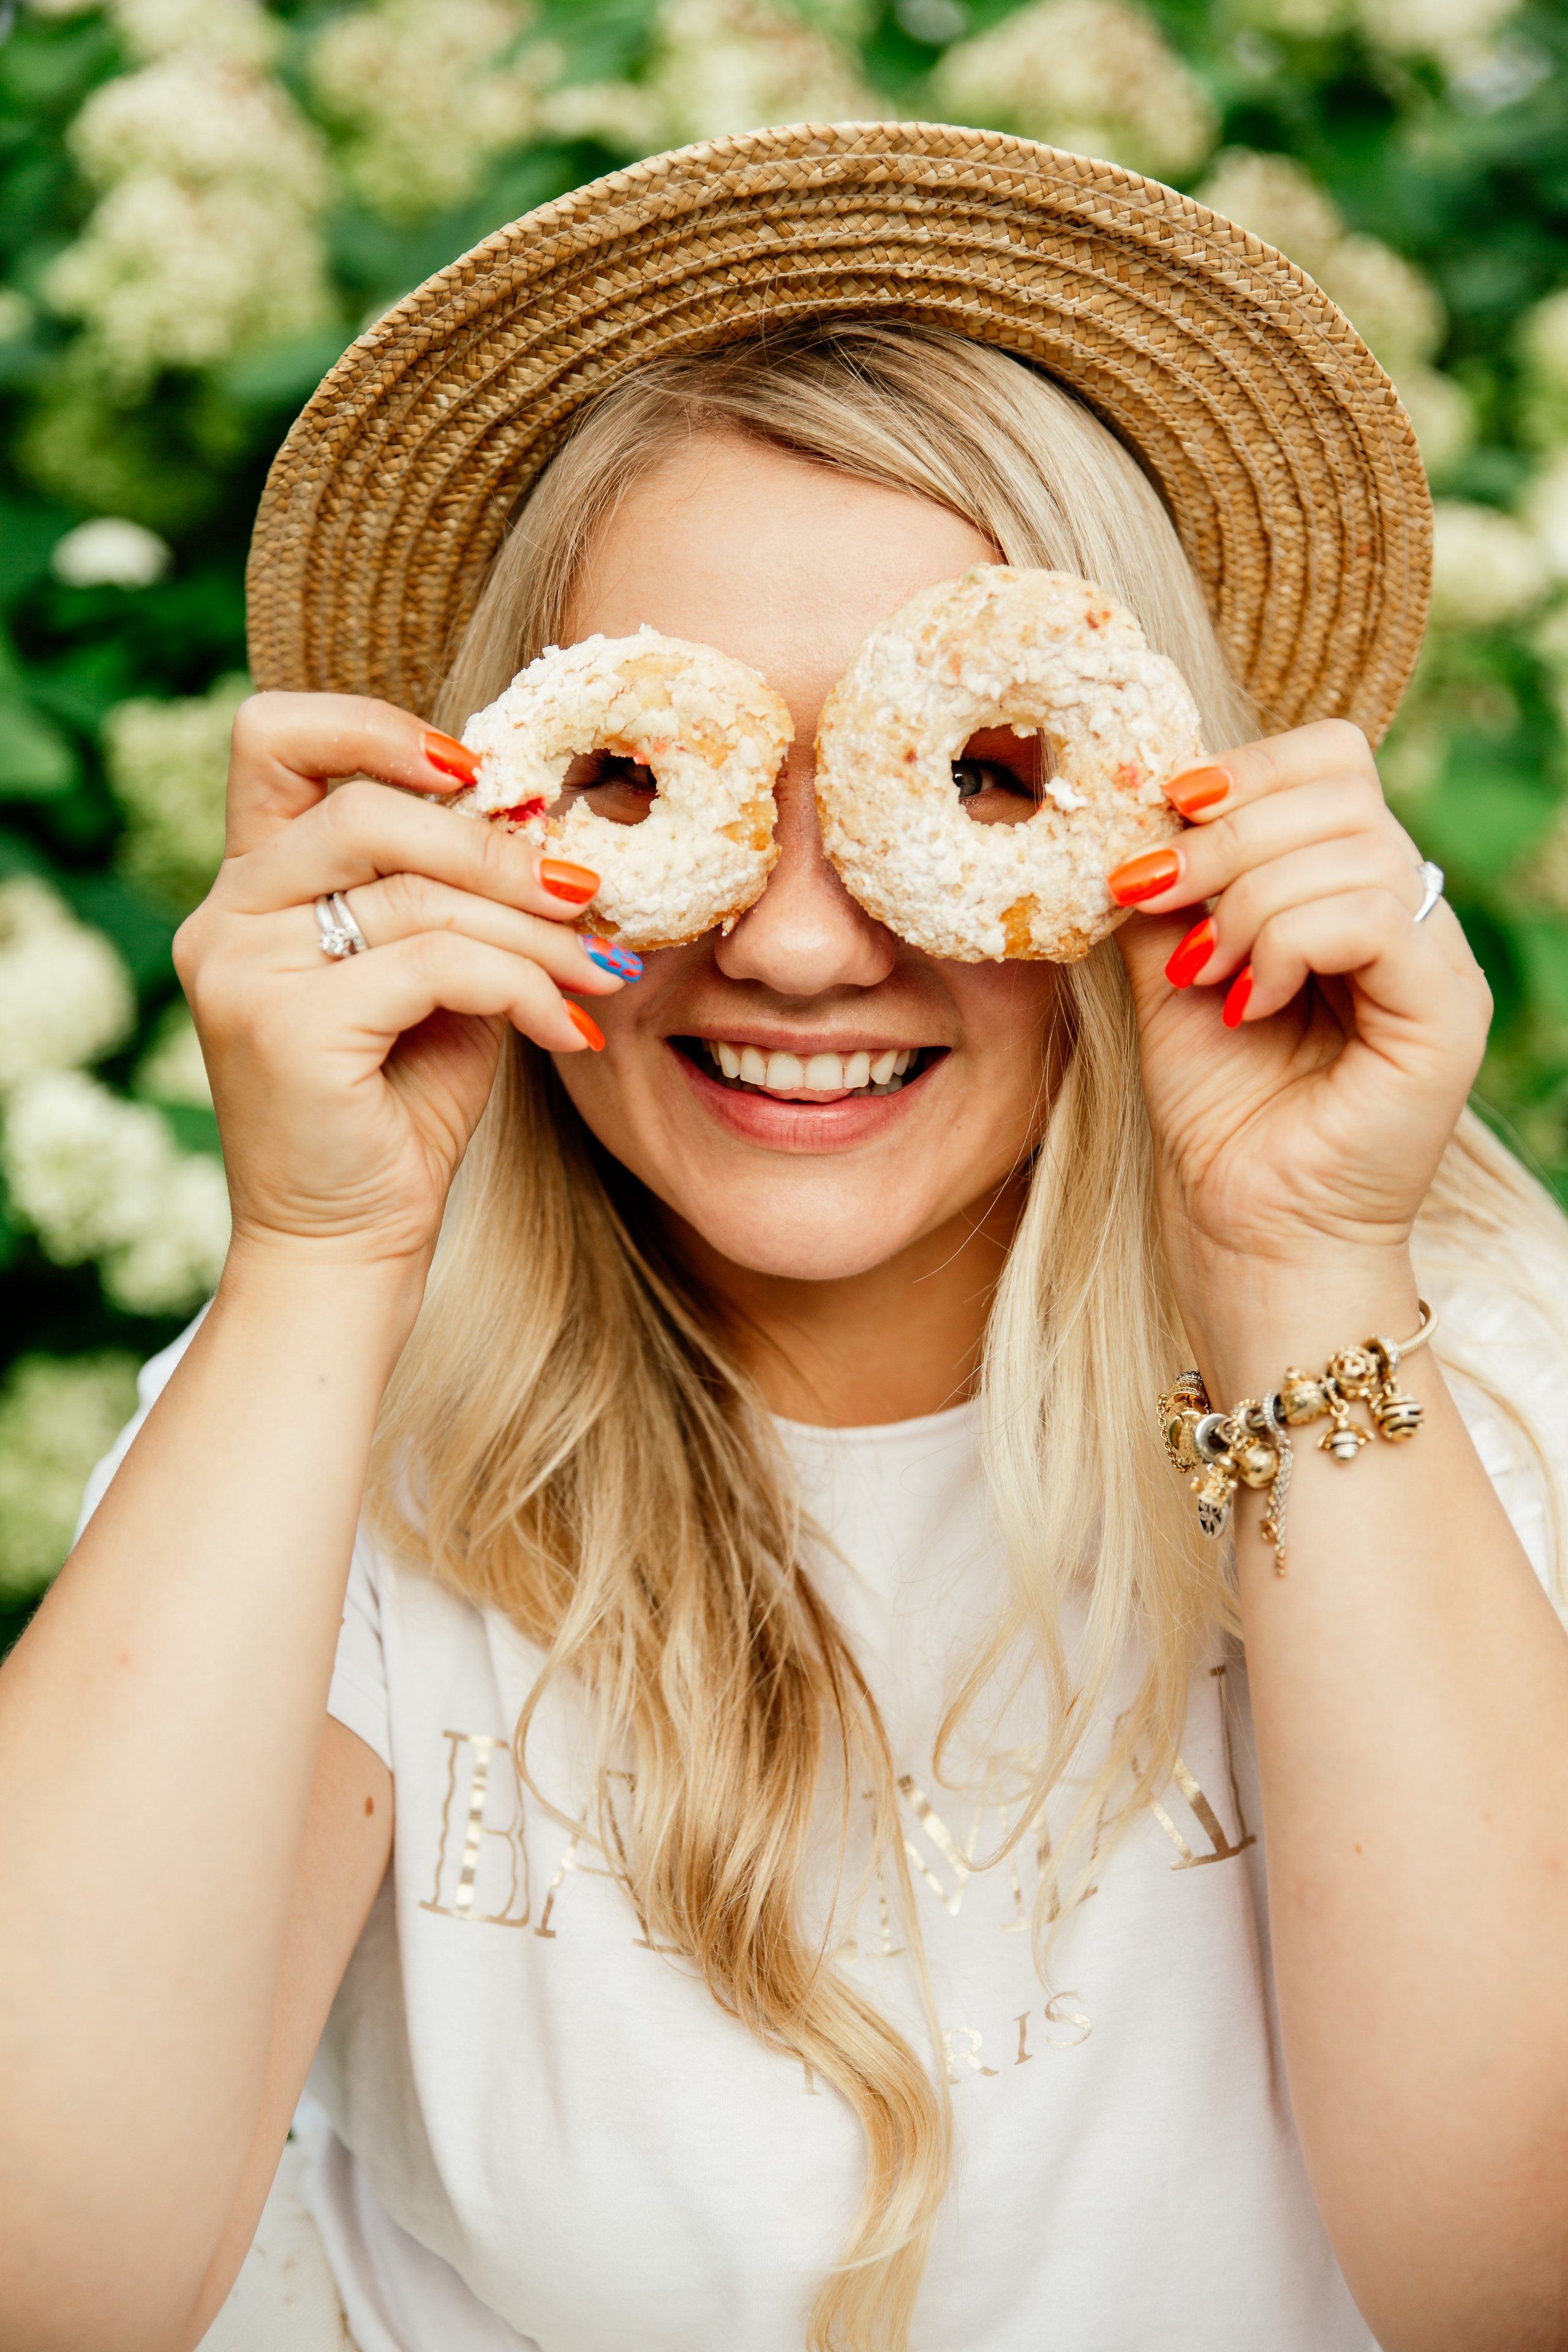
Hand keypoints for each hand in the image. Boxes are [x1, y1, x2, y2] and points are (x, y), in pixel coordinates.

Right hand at [175, 692, 634, 1271]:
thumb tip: (544, 819)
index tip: (476, 772)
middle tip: (585, 891)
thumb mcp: (430, 976)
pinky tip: (564, 1030)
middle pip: (364, 812)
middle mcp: (225, 915)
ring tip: (600, 973)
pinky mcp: (284, 1027)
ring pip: (416, 896)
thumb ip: (453, 894)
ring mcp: (242, 969)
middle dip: (495, 849)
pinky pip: (434, 966)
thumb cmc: (397, 1106)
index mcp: (252, 884)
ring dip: (534, 933)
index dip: (374, 727)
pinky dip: (520, 989)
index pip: (273, 737)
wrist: (346, 1243)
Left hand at [1105, 720, 1490, 1296]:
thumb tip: (1136, 811)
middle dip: (1226, 830)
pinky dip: (1291, 942)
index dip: (1246, 767)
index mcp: (1350, 889)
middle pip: (1343, 786)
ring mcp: (1436, 962)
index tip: (1163, 816)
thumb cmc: (1217, 1115)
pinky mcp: (1444, 1014)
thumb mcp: (1170, 974)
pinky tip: (1247, 1002)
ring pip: (1355, 847)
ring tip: (1205, 973)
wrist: (1247, 1232)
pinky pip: (1374, 916)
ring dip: (1249, 898)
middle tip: (1152, 892)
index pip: (1331, 762)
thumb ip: (1170, 891)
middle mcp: (1407, 913)